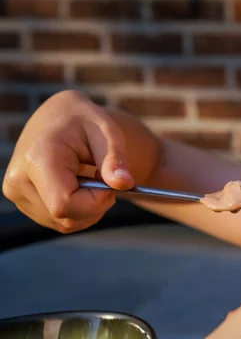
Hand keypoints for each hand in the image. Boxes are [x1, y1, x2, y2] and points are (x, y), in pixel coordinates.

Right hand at [2, 90, 134, 232]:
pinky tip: (79, 185)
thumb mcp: (106, 132)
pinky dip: (78, 210)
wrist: (58, 116)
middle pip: (66, 217)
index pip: (65, 205)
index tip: (110, 180)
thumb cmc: (85, 121)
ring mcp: (16, 193)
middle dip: (95, 204)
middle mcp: (19, 179)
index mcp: (37, 159)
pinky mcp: (21, 201)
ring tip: (90, 177)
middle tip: (104, 177)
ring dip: (88, 208)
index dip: (95, 201)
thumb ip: (115, 158)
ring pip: (64, 224)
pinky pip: (58, 221)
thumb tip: (124, 183)